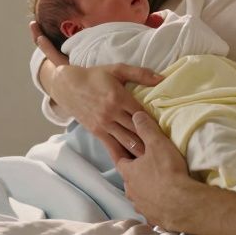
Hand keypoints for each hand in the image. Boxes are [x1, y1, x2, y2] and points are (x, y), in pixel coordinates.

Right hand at [34, 30, 161, 163]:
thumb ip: (140, 73)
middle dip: (151, 140)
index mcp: (119, 97)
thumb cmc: (95, 76)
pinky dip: (124, 155)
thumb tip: (162, 78)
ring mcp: (104, 124)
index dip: (155, 123)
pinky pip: (113, 147)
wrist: (68, 86)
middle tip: (166, 150)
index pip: (143, 114)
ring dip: (141, 151)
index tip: (167, 131)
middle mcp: (112, 113)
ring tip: (156, 160)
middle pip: (137, 130)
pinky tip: (133, 164)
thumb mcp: (117, 69)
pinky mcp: (97, 132)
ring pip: (127, 141)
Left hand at [116, 111, 196, 229]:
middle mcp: (131, 192)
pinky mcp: (154, 218)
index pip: (120, 161)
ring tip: (156, 186)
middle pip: (130, 180)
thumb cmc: (167, 171)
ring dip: (145, 191)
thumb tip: (136, 116)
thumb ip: (146, 128)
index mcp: (129, 173)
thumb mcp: (157, 143)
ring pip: (140, 197)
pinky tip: (164, 204)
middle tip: (146, 167)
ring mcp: (142, 207)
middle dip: (136, 174)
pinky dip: (156, 206)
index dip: (123, 154)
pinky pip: (152, 210)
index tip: (124, 150)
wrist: (183, 203)